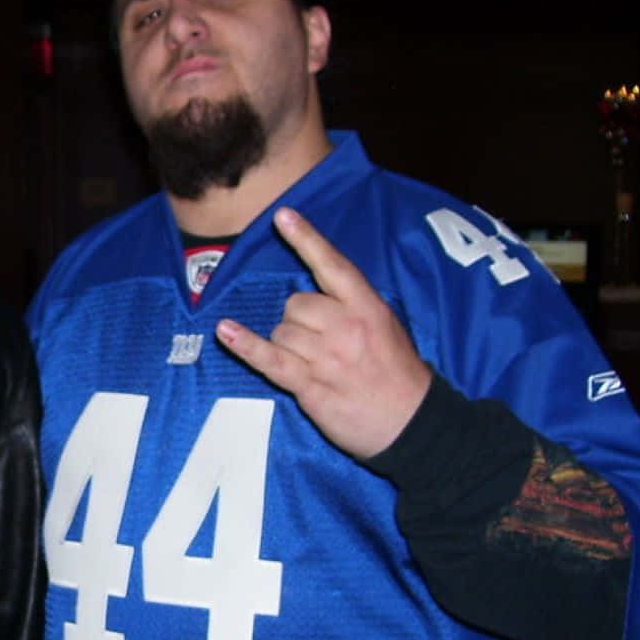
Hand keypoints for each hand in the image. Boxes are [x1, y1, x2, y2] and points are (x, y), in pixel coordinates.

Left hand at [214, 206, 430, 459]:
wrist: (413, 423)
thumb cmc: (397, 375)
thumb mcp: (386, 328)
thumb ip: (352, 308)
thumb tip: (313, 297)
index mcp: (368, 308)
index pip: (332, 266)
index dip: (306, 239)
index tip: (282, 216)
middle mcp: (346, 327)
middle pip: (295, 304)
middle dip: (298, 322)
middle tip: (321, 346)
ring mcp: (326, 356)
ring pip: (281, 332)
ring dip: (287, 346)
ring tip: (315, 366)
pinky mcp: (310, 384)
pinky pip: (269, 359)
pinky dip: (245, 345)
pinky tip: (226, 331)